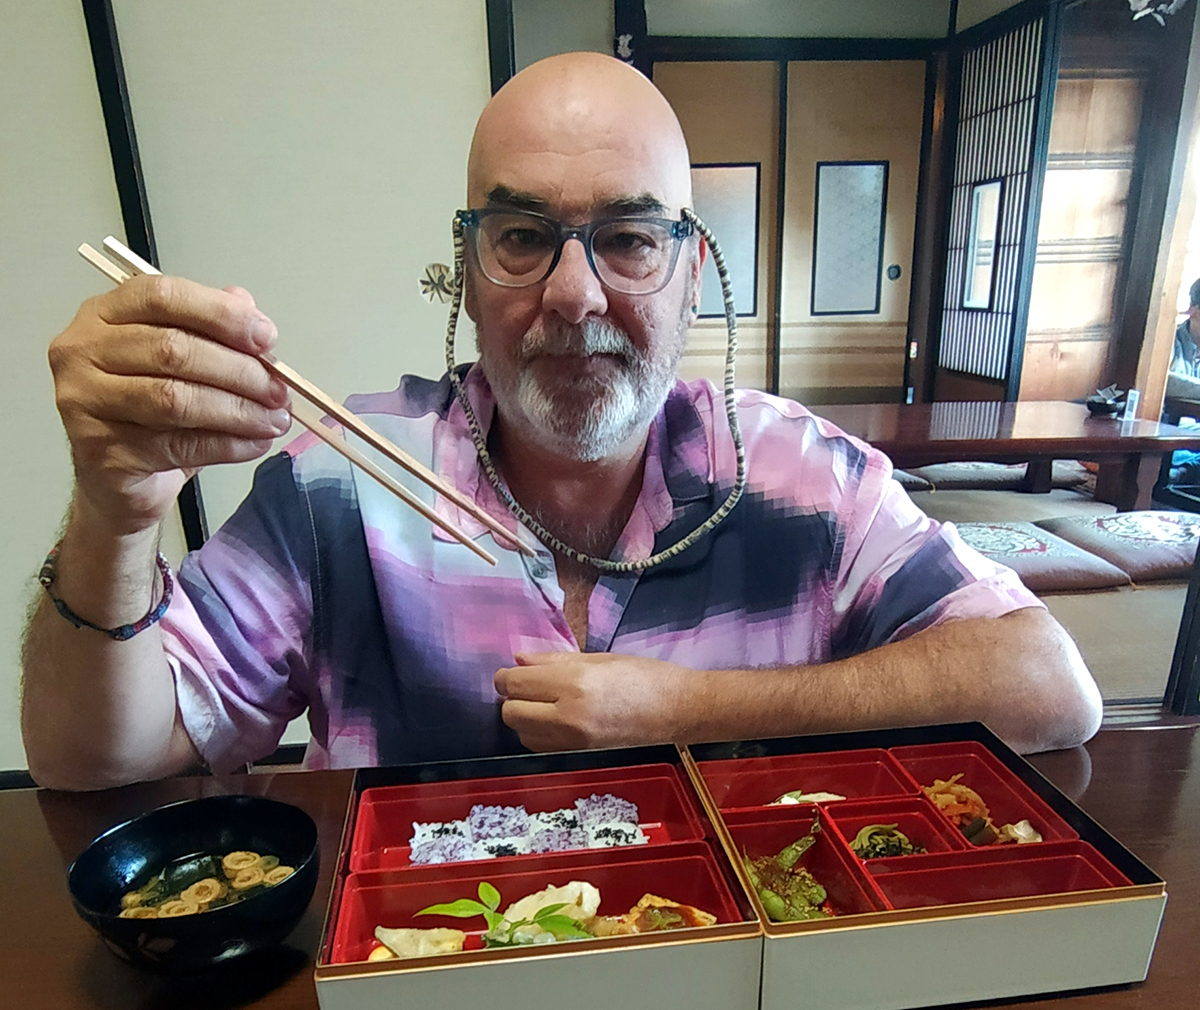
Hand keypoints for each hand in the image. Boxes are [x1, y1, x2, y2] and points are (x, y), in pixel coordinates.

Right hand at [49, 276, 291, 533]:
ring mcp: (84, 402)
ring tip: (275, 420)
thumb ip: (211, 330)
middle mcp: (82, 351)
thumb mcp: (183, 363)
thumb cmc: (150, 411)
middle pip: (172, 349)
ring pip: (175, 398)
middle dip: (239, 370)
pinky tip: (256, 443)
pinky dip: (228, 444)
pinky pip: (178, 444)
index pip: (162, 297)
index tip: (267, 338)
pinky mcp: (101, 451)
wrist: (116, 480)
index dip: (220, 314)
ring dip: (238, 410)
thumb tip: (251, 312)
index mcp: (103, 314)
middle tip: (279, 391)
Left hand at [494, 651, 693, 751]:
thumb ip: (553, 660)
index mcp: (573, 684)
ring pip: (522, 734)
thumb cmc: (642, 675)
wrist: (678, 710)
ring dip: (523, 717)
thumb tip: (518, 659)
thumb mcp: (597, 658)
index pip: (515, 684)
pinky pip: (540, 747)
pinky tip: (553, 720)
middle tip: (526, 687)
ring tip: (542, 703)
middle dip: (512, 698)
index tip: (511, 672)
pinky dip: (537, 734)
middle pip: (511, 713)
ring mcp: (573, 742)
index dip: (505, 676)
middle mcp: (568, 717)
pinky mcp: (579, 756)